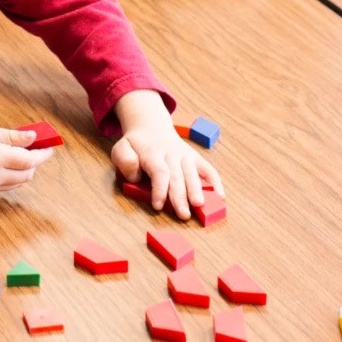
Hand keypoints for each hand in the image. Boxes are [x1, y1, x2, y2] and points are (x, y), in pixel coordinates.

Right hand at [0, 124, 53, 193]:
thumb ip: (11, 136)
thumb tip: (33, 137)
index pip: (29, 159)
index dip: (42, 153)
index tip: (50, 146)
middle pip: (26, 174)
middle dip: (35, 162)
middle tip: (35, 148)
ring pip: (17, 183)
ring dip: (24, 171)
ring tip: (20, 154)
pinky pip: (4, 186)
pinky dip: (11, 176)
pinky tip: (6, 163)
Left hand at [110, 91, 222, 219]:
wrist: (151, 126)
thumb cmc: (136, 144)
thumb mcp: (121, 147)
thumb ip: (124, 160)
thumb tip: (135, 176)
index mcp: (153, 153)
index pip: (159, 172)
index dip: (159, 189)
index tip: (158, 206)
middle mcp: (172, 154)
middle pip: (177, 176)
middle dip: (181, 196)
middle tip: (184, 215)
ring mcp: (185, 155)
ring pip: (193, 173)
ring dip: (198, 189)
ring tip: (201, 205)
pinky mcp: (195, 158)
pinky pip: (207, 168)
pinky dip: (215, 182)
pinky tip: (220, 196)